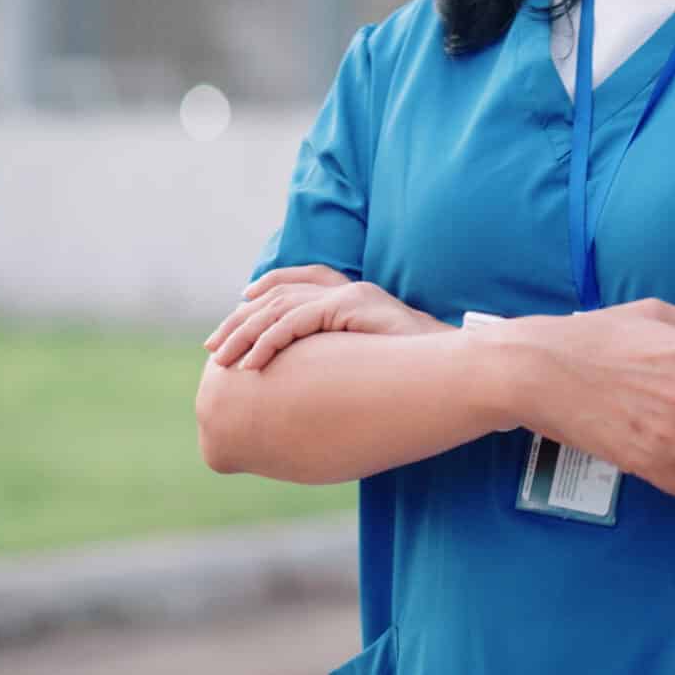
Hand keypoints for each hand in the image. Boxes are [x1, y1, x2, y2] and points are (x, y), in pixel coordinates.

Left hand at [205, 265, 441, 369]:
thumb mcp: (374, 366)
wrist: (460, 366)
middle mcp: (347, 290)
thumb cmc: (422, 375)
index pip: (298, 283)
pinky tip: (252, 363)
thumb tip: (322, 391)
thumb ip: (346, 364)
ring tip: (223, 359)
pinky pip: (296, 321)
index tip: (237, 313)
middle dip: (241, 319)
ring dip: (246, 333)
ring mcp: (349, 295)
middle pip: (279, 294)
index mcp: (352, 298)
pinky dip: (269, 341)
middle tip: (214, 346)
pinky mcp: (352, 306)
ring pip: (280, 306)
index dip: (263, 294)